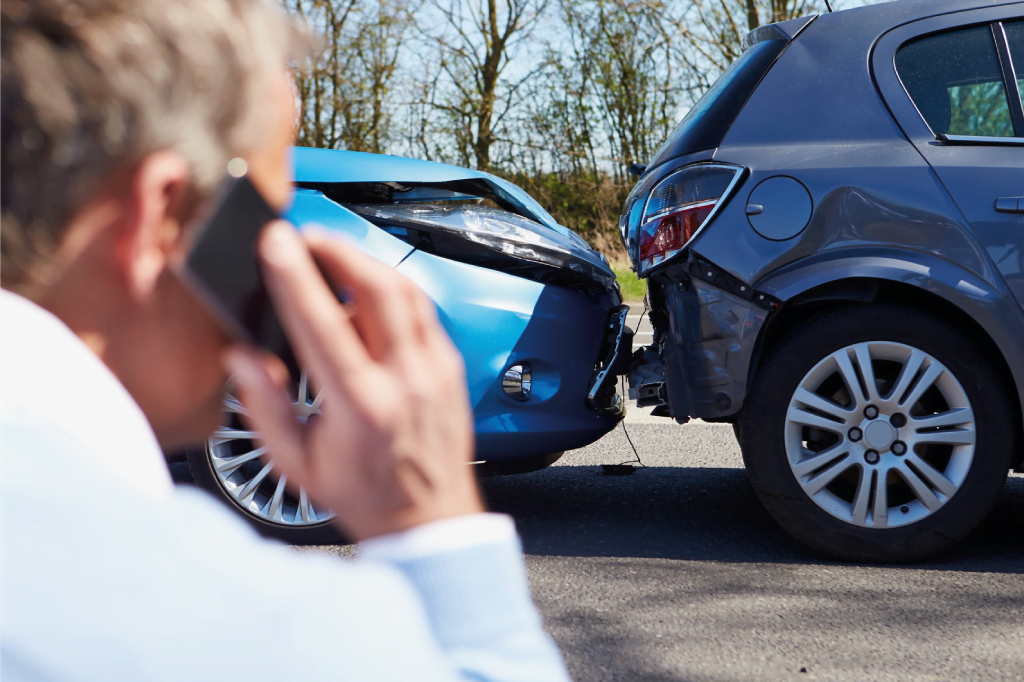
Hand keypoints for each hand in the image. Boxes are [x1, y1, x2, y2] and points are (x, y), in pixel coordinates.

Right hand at [223, 221, 482, 540]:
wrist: (430, 521)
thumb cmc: (364, 495)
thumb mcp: (297, 464)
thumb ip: (265, 407)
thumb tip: (241, 357)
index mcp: (361, 406)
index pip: (324, 323)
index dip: (295, 276)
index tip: (275, 242)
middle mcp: (405, 381)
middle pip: (378, 288)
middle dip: (337, 249)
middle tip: (305, 237)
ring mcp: (435, 370)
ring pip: (406, 291)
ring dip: (366, 262)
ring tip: (332, 255)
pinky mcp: (451, 366)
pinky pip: (423, 310)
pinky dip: (392, 290)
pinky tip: (367, 293)